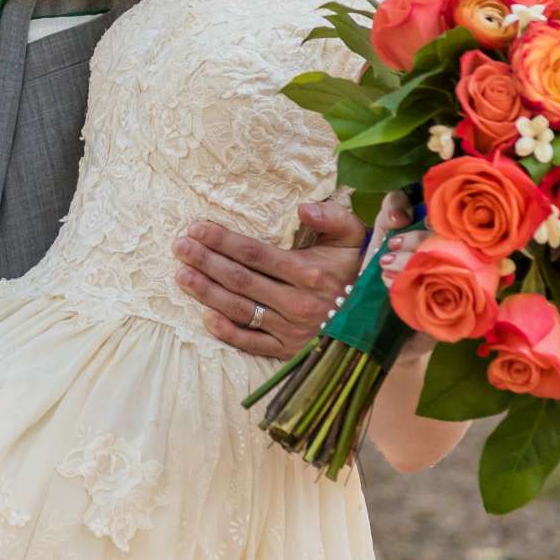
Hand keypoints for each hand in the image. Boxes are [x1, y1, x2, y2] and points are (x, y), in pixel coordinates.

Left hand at [170, 198, 370, 359]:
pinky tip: (205, 316)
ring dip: (206, 292)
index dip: (222, 240)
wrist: (380, 321)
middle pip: (240, 279)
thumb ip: (332, 218)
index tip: (197, 227)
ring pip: (240, 309)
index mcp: (310, 272)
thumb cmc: (360, 271)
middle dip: (205, 261)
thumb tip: (302, 207)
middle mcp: (298, 302)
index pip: (255, 253)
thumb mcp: (355, 238)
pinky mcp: (289, 351)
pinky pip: (251, 343)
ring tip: (181, 276)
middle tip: (179, 247)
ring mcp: (292, 330)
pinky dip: (227, 331)